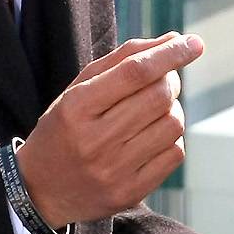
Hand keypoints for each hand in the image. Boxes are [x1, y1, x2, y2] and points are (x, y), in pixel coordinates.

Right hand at [16, 32, 200, 228]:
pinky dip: (171, 139)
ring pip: (173, 124)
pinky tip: (151, 138)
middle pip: (159, 96)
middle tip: (162, 81)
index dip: (169, 54)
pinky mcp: (129, 192)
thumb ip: (123, 59)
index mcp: (77, 107)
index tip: (193, 42)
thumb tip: (174, 40)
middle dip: (170, 81)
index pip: (135, 72)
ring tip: (152, 111)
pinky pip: (174, 154)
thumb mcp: (79, 89)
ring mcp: (113, 170)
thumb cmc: (65, 128)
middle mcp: (95, 140)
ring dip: (172, 110)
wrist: (40, 190)